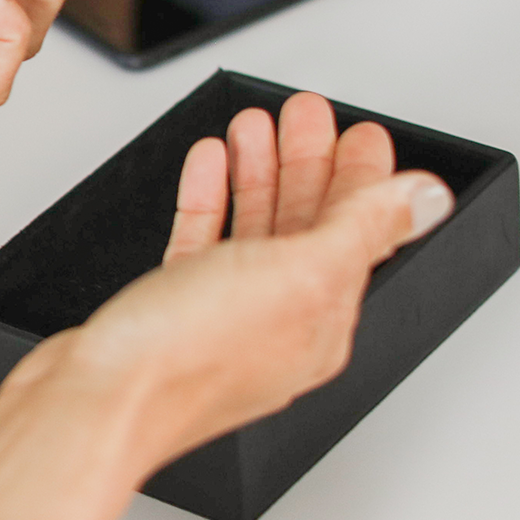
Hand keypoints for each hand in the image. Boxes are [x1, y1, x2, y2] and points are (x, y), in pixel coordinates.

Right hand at [0, 94, 452, 519]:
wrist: (91, 404)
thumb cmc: (182, 358)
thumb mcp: (294, 276)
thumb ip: (362, 231)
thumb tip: (428, 199)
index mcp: (320, 320)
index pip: (359, 235)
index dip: (362, 177)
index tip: (359, 132)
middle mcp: (277, 320)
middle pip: (307, 225)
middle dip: (308, 162)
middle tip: (306, 115)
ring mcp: (223, 315)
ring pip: (254, 230)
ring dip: (259, 172)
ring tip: (256, 126)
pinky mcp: (172, 310)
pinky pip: (204, 243)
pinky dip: (211, 198)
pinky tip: (210, 165)